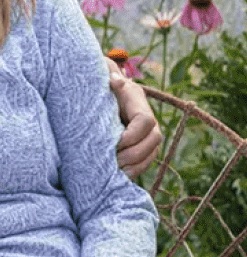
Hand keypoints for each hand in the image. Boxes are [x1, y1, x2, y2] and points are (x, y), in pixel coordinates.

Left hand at [107, 62, 161, 177]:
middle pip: (152, 142)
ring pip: (151, 155)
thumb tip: (115, 80)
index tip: (116, 142)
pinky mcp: (143, 149)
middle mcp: (150, 123)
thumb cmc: (103, 88)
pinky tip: (119, 177)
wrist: (106, 98)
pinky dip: (134, 171)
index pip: (146, 122)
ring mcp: (148, 137)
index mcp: (140, 105)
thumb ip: (111, 79)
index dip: (134, 134)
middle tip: (115, 160)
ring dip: (136, 166)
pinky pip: (144, 163)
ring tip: (117, 171)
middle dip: (134, 153)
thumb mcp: (106, 81)